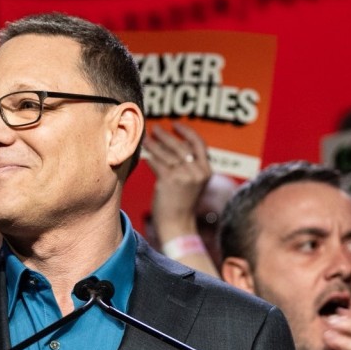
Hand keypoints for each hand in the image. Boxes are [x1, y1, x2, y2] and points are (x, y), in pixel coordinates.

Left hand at [144, 122, 212, 242]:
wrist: (178, 224)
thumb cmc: (182, 204)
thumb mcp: (193, 183)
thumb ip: (189, 165)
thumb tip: (176, 145)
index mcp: (206, 171)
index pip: (199, 144)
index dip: (187, 132)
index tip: (176, 125)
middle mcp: (197, 172)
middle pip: (180, 146)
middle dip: (166, 136)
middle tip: (155, 128)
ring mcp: (184, 176)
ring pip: (167, 153)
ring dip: (155, 144)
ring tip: (146, 138)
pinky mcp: (169, 181)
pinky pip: (157, 163)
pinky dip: (150, 157)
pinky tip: (144, 154)